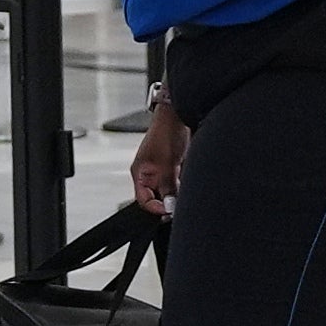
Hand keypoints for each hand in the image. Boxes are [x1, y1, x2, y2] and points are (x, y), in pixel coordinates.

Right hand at [132, 97, 187, 213]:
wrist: (178, 115)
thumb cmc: (166, 131)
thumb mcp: (167, 163)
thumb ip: (167, 185)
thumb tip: (168, 206)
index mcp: (140, 173)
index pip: (144, 201)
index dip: (156, 208)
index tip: (169, 210)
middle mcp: (149, 174)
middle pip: (157, 198)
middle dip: (169, 200)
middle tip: (179, 200)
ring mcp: (161, 171)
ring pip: (169, 191)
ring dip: (177, 191)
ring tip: (181, 180)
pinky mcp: (172, 167)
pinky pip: (177, 183)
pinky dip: (182, 183)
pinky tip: (185, 174)